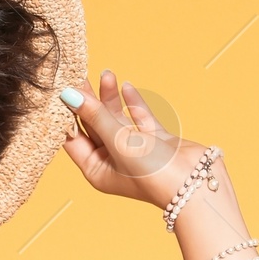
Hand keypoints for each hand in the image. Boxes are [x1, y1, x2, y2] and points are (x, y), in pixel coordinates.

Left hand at [61, 72, 209, 208]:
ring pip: (116, 119)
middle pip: (94, 126)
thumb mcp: (118, 142)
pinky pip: (139, 119)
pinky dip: (133, 104)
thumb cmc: (152, 173)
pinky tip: (126, 87)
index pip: (74, 139)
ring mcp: (134, 150)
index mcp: (96, 170)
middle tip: (81, 76)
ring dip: (110, 98)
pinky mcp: (154, 141)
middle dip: (89, 101)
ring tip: (106, 74)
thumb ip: (96, 116)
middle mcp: (112, 161)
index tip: (64, 90)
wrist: (194, 185)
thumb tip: (69, 95)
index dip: (68, 115)